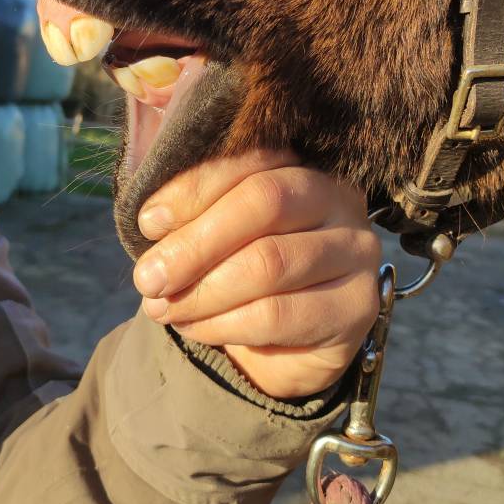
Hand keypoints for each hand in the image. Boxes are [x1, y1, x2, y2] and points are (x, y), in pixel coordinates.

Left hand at [133, 150, 380, 399]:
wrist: (286, 344)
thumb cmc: (243, 269)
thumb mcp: (214, 233)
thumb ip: (190, 214)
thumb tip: (153, 222)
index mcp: (301, 162)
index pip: (250, 159)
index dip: (194, 188)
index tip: (147, 223)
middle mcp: (338, 197)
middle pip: (264, 202)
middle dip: (195, 243)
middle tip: (148, 277)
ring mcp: (356, 250)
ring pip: (268, 263)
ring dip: (202, 291)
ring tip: (162, 307)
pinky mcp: (357, 306)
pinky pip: (278, 315)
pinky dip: (223, 324)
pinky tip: (193, 328)